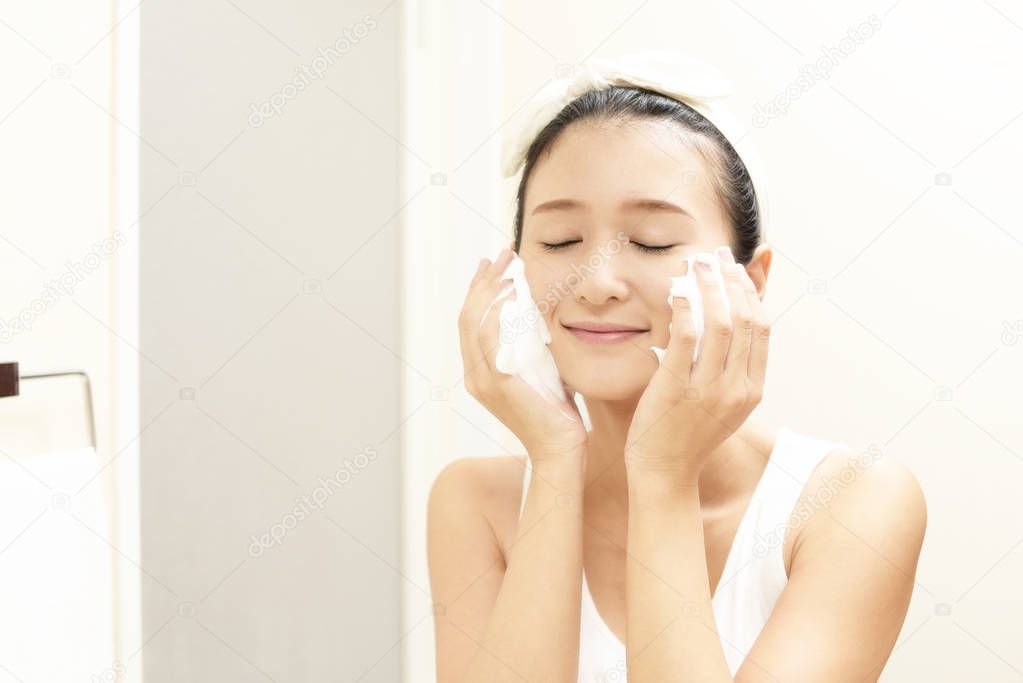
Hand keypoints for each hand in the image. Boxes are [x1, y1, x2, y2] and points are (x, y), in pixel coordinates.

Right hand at [458, 248, 586, 460]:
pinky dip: (496, 310)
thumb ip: (535, 346)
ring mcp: (483, 380)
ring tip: (508, 265)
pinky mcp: (500, 383)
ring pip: (474, 321)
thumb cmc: (559, 413)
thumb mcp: (543, 370)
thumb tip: (545, 315)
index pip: (471, 322)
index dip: (479, 290)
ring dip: (490, 288)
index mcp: (480, 373)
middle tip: (502, 253)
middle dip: (484, 280)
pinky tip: (512, 292)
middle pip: (468, 315)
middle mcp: (475, 376)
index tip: (494, 265)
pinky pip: (489, 337)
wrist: (562, 449)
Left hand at [624, 246, 769, 480]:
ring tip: (698, 262)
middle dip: (733, 280)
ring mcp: (709, 389)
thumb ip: (727, 361)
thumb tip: (731, 321)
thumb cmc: (686, 433)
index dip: (751, 292)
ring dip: (710, 286)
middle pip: (746, 319)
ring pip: (721, 322)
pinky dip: (685, 307)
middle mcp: (738, 388)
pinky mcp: (677, 387)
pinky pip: (687, 336)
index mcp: (753, 389)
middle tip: (717, 255)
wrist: (664, 472)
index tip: (735, 268)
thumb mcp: (720, 399)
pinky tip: (677, 290)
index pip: (762, 328)